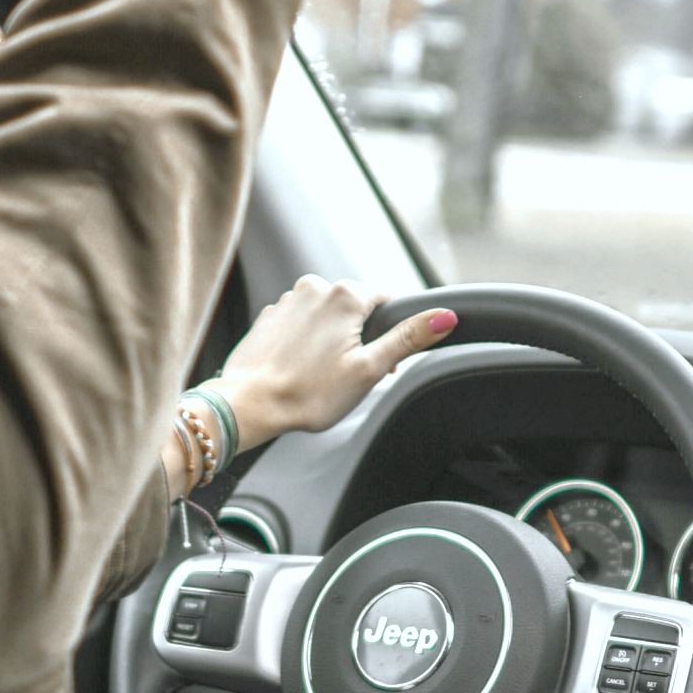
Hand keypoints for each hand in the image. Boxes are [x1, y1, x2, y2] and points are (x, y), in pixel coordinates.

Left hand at [211, 276, 459, 449]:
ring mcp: (288, 300)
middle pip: (355, 308)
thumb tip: (445, 316)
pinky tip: (299, 369)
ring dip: (331, 339)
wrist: (247, 404)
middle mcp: (315, 287)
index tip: (377, 361)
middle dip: (359, 337)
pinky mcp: (269, 316)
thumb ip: (408, 338)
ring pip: (326, 316)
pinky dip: (305, 343)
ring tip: (319, 375)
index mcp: (345, 295)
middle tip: (349, 374)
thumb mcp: (369, 369)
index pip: (386, 299)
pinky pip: (300, 324)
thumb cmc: (308, 393)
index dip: (389, 333)